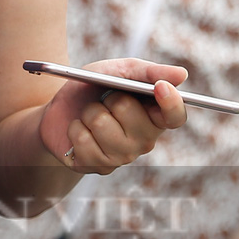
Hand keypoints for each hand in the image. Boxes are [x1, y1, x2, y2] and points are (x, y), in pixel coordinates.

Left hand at [37, 59, 188, 174]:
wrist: (56, 112)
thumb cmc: (93, 90)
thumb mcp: (116, 71)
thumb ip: (146, 71)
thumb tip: (181, 74)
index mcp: (154, 116)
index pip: (175, 117)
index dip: (172, 104)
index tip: (160, 87)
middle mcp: (144, 140)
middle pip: (129, 111)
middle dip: (108, 97)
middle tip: (104, 99)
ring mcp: (122, 157)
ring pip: (100, 123)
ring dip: (88, 112)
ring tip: (89, 115)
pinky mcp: (98, 166)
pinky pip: (83, 138)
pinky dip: (74, 127)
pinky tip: (79, 130)